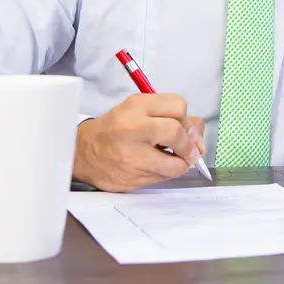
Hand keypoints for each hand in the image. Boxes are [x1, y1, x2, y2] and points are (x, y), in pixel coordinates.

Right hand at [73, 93, 205, 191]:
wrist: (84, 153)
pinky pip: (164, 177)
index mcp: (136, 106)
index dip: (187, 119)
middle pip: (178, 132)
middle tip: (188, 149)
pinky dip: (168, 173)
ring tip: (173, 159)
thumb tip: (199, 138)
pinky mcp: (132, 177)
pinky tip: (157, 166)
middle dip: (189, 144)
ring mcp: (132, 155)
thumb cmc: (115, 129)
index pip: (178, 106)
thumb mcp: (139, 111)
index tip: (186, 127)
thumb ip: (171, 117)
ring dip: (181, 163)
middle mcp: (133, 128)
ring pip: (176, 163)